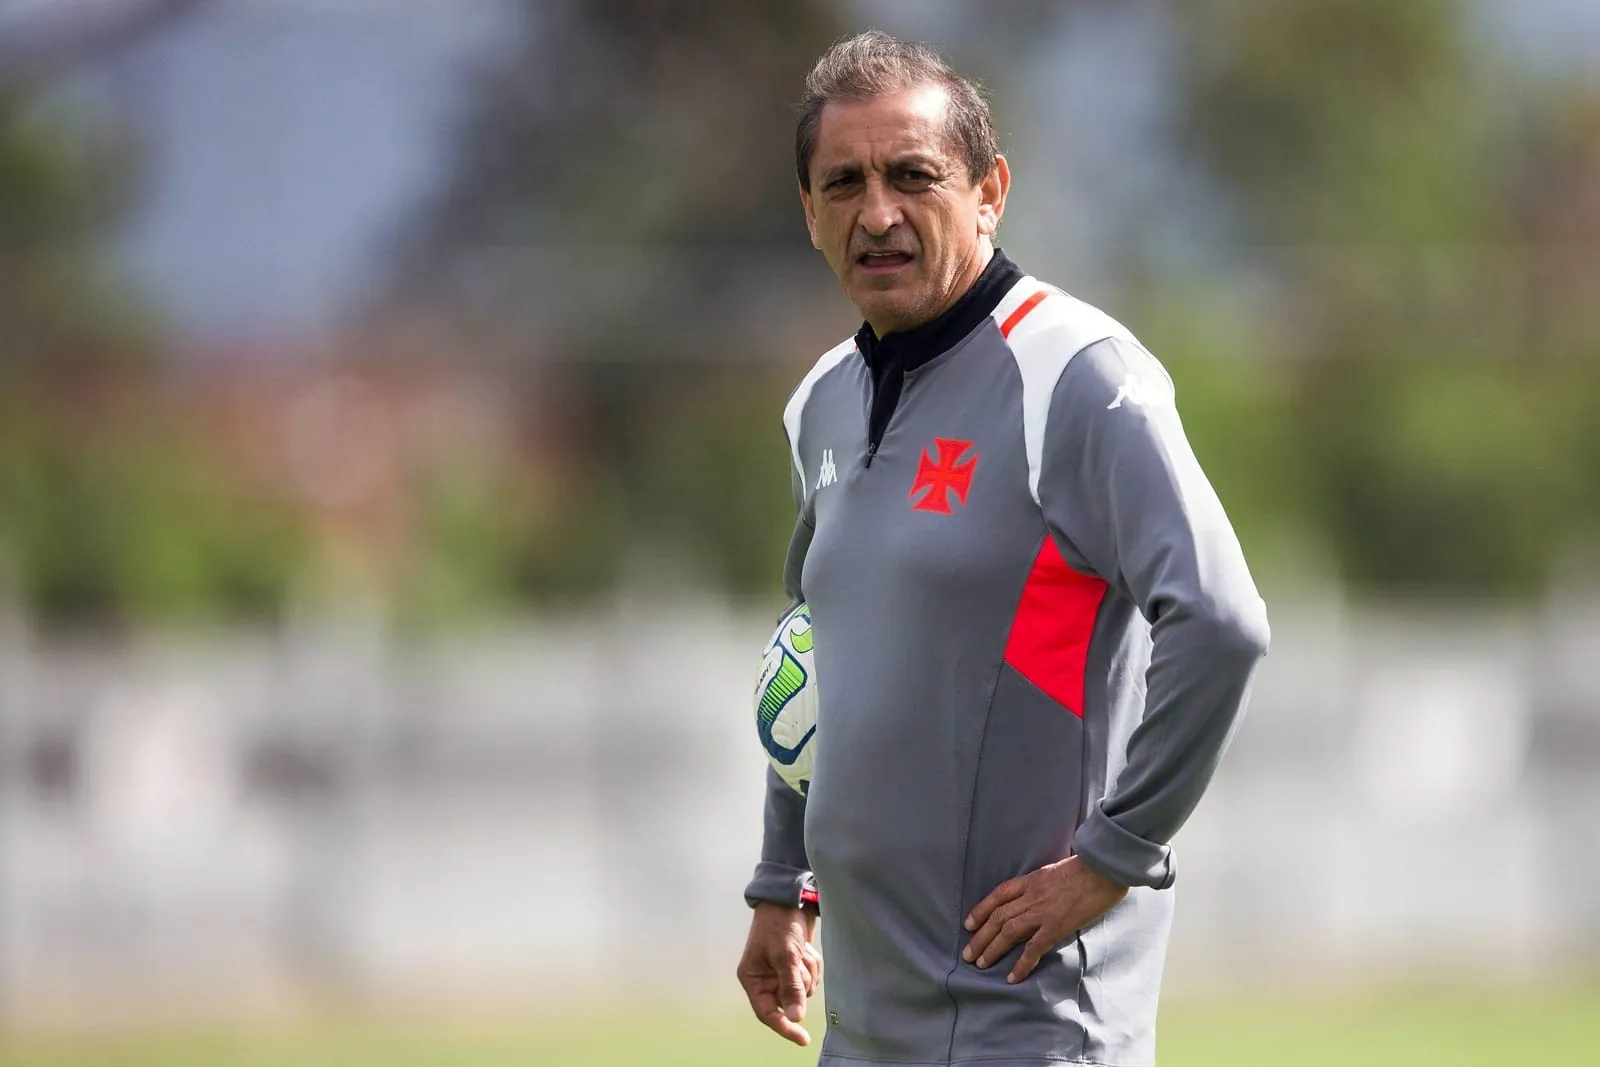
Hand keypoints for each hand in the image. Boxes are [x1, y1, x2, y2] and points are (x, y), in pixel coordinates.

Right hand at [737, 902, 822, 1045]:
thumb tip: (794, 1018)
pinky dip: (812, 964)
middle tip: (798, 960)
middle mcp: (765, 979)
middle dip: (799, 982)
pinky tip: (806, 948)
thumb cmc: (779, 924)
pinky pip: (810, 976)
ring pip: (803, 989)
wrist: (788, 898)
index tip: (803, 1038)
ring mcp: (780, 972)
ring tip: (801, 949)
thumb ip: (791, 987)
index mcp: (752, 979)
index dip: (784, 1027)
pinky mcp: (794, 965)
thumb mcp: (786, 955)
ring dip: (808, 970)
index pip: (767, 1013)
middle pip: (789, 1000)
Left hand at [962, 857, 1127, 983]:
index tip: (969, 924)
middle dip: (980, 936)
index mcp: (1031, 880)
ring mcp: (1042, 911)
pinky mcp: (1056, 926)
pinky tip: (1012, 976)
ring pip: (1009, 932)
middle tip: (968, 955)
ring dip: (993, 949)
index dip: (981, 910)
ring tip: (981, 965)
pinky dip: (1021, 963)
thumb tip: (1037, 899)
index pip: (998, 896)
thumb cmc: (1086, 869)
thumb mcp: (1055, 871)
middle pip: (998, 917)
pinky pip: (1034, 947)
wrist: (1104, 868)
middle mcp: (1031, 896)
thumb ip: (1042, 885)